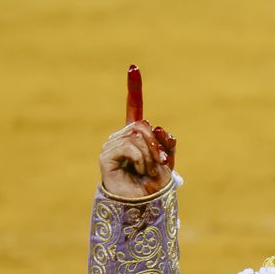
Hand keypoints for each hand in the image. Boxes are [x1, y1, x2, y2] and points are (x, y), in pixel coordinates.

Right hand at [99, 65, 177, 197]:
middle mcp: (121, 137)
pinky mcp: (106, 156)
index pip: (135, 110)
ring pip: (138, 136)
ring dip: (151, 156)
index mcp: (136, 136)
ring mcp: (112, 145)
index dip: (134, 90)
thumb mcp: (168, 161)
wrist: (145, 206)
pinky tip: (140, 171)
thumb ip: (166, 143)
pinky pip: (130, 147)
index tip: (133, 67)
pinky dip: (141, 160)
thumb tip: (160, 128)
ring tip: (148, 172)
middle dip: (157, 146)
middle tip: (161, 165)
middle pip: (143, 125)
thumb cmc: (155, 186)